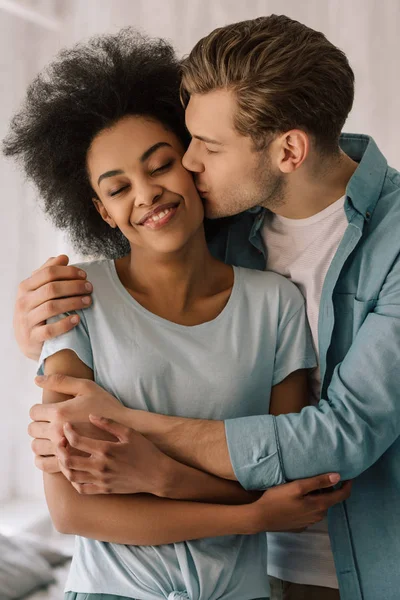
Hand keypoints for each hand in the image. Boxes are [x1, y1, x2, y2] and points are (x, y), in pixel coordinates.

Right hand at [14, 255, 92, 359]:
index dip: (68, 272)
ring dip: (73, 302)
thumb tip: (63, 257)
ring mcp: (26, 321)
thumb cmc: (36, 310)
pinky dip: (65, 324)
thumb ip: (49, 272)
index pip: (48, 273)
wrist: (27, 340)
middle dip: (74, 286)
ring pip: (51, 307)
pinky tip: (77, 319)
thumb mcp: (38, 290)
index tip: (84, 275)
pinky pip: (50, 330)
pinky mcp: (33, 338)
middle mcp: (23, 302)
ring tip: (88, 301)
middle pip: (51, 288)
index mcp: (25, 287)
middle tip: (89, 288)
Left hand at [29, 374, 125, 471]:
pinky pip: (46, 467)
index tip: (47, 411)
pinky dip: (45, 461)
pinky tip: (54, 454)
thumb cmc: (110, 407)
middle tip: (49, 423)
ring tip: (50, 438)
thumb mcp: (88, 388)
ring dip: (40, 443)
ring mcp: (65, 452)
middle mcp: (59, 435)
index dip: (39, 410)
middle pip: (33, 431)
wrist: (133, 433)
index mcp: (61, 414)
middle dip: (38, 426)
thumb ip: (61, 381)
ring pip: (37, 450)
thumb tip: (37, 379)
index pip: (34, 412)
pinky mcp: (73, 463)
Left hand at [55, 415, 170, 495]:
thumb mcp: (129, 433)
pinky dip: (73, 481)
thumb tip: (91, 416)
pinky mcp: (104, 490)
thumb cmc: (146, 451)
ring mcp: (101, 480)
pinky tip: (75, 472)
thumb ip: (109, 423)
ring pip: (72, 475)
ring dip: (64, 465)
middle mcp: (100, 466)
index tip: (66, 426)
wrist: (158, 475)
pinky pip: (82, 489)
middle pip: (68, 459)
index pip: (76, 440)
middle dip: (60, 449)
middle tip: (60, 441)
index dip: (67, 431)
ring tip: (65, 456)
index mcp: (106, 449)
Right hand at [250, 474, 351, 532]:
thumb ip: (318, 482)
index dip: (347, 485)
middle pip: (330, 500)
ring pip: (320, 506)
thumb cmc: (278, 499)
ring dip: (318, 496)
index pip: (341, 495)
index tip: (348, 475)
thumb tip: (338, 477)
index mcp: (320, 505)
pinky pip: (311, 512)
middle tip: (320, 475)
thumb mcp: (297, 486)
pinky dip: (310, 503)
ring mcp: (309, 522)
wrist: (260, 518)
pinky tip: (299, 498)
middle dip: (329, 488)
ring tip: (308, 484)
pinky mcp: (301, 524)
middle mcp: (318, 516)